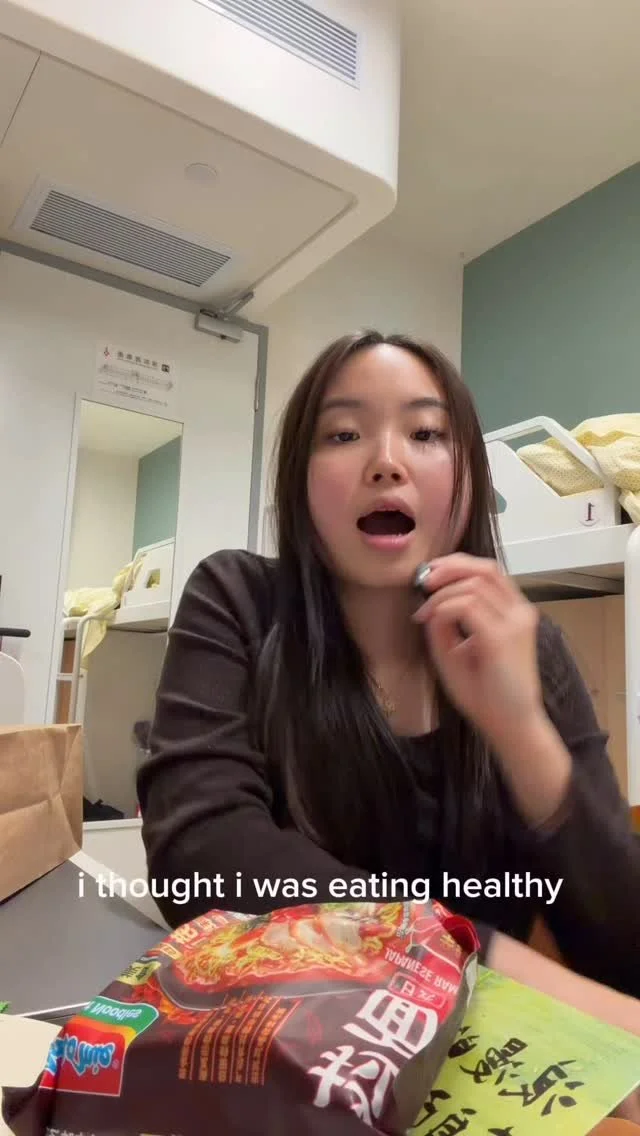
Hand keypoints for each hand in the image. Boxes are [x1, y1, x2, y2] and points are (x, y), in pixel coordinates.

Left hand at [412, 553, 543, 747]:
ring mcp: (515, 622)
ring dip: (441, 594)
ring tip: (423, 614)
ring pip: (474, 583)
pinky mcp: (504, 636)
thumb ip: (445, 623)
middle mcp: (520, 612)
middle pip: (485, 568)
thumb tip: (431, 602)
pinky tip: (432, 622)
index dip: (455, 566)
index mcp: (514, 613)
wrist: (509, 725)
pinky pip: (467, 605)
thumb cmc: (486, 693)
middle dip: (448, 567)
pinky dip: (444, 609)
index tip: (427, 580)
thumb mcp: (456, 650)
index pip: (488, 571)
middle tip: (422, 581)